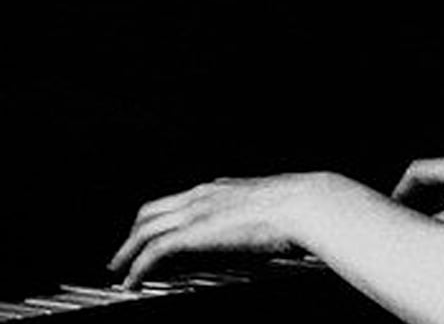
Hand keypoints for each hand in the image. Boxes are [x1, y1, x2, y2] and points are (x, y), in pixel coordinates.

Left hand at [108, 173, 324, 287]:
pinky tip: (133, 280)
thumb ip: (252, 214)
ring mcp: (197, 211)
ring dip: (127, 250)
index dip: (160, 219)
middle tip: (123, 254)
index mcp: (220, 188)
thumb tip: (257, 229)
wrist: (299, 204)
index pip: (177, 201)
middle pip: (152, 210)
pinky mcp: (195, 231)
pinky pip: (154, 250)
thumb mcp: (266, 206)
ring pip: (146, 227)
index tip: (153, 235)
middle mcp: (203, 195)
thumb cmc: (293, 207)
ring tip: (119, 270)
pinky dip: (138, 266)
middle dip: (133, 233)